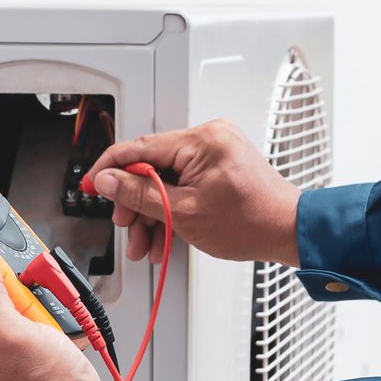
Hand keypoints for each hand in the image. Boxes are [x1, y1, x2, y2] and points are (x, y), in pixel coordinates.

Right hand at [84, 119, 302, 266]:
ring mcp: (215, 150)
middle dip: (135, 202)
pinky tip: (165, 233)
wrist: (287, 231)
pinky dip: (172, 207)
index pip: (138, 148)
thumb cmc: (251, 221)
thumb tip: (107, 180)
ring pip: (165, 179)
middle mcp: (208, 137)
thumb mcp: (183, 212)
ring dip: (152, 212)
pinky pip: (183, 182)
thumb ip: (138, 194)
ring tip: (147, 242)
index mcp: (200, 141)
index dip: (109, 169)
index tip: (92, 184)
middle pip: (150, 166)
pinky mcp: (219, 164)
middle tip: (127, 224)